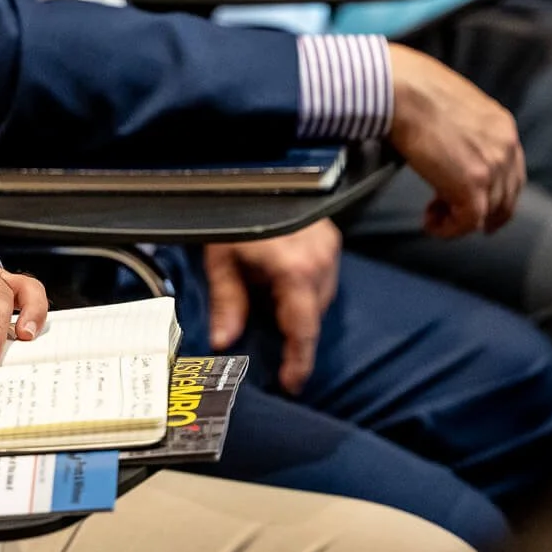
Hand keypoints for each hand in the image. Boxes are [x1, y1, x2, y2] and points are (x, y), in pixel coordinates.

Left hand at [205, 221, 341, 394]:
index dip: (299, 361)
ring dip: (300, 310)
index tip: (292, 384)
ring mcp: (330, 245)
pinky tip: (283, 288)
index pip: (303, 329)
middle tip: (276, 355)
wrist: (249, 167)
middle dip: (295, 335)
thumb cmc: (231, 209)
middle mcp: (322, 259)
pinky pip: (324, 275)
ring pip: (321, 296)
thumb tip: (223, 342)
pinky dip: (306, 289)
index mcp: (297, 270)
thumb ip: (228, 301)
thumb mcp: (221, 257)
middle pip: (313, 314)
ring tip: (273, 316)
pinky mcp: (330, 234)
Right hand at [386, 44, 524, 236]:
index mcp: (503, 126)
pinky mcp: (473, 186)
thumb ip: (463, 132)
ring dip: (459, 220)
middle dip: (483, 215)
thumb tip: (450, 151)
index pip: (512, 173)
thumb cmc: (413, 92)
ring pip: (486, 213)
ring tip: (432, 215)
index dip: (496, 195)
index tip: (476, 206)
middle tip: (455, 220)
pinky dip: (449, 229)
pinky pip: (468, 223)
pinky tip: (430, 222)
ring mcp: (493, 168)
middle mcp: (506, 147)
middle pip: (506, 198)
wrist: (402, 91)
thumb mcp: (454, 108)